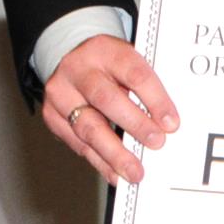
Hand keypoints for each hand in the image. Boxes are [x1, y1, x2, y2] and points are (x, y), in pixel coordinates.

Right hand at [45, 35, 177, 185]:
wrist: (70, 58)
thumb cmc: (110, 65)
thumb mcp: (128, 62)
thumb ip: (147, 85)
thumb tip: (170, 121)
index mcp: (106, 50)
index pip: (134, 73)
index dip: (155, 99)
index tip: (171, 122)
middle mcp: (79, 69)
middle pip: (106, 98)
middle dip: (134, 124)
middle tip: (157, 143)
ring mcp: (61, 93)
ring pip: (88, 126)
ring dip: (114, 153)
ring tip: (135, 171)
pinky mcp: (52, 116)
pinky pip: (77, 143)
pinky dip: (99, 161)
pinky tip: (115, 173)